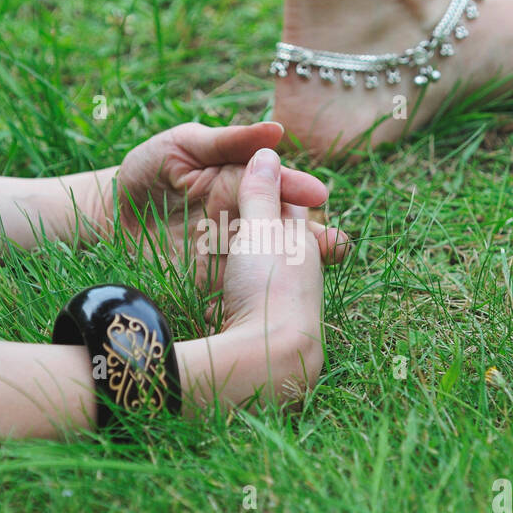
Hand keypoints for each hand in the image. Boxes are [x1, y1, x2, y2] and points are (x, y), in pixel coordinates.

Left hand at [104, 121, 345, 289]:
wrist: (105, 217)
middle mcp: (240, 219)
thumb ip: (227, 140)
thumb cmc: (145, 171)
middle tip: (336, 244)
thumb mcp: (183, 145)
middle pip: (281, 229)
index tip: (318, 194)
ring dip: (292, 270)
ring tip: (316, 275)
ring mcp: (227, 252)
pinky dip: (255, 298)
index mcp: (238, 183)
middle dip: (311, 237)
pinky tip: (272, 305)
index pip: (273, 185)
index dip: (296, 188)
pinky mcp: (207, 282)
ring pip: (266, 262)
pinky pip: (235, 290)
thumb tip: (277, 130)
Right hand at [192, 147, 342, 402]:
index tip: (248, 179)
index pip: (288, 210)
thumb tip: (270, 151)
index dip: (269, 192)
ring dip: (238, 270)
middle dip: (253, 234)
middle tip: (218, 222)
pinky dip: (231, 300)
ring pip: (259, 278)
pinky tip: (214, 304)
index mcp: (302, 246)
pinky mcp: (265, 335)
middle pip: (273, 246)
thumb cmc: (268, 286)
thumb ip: (261, 193)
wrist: (272, 360)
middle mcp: (300, 276)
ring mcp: (285, 308)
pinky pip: (245, 308)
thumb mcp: (262, 230)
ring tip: (209, 260)